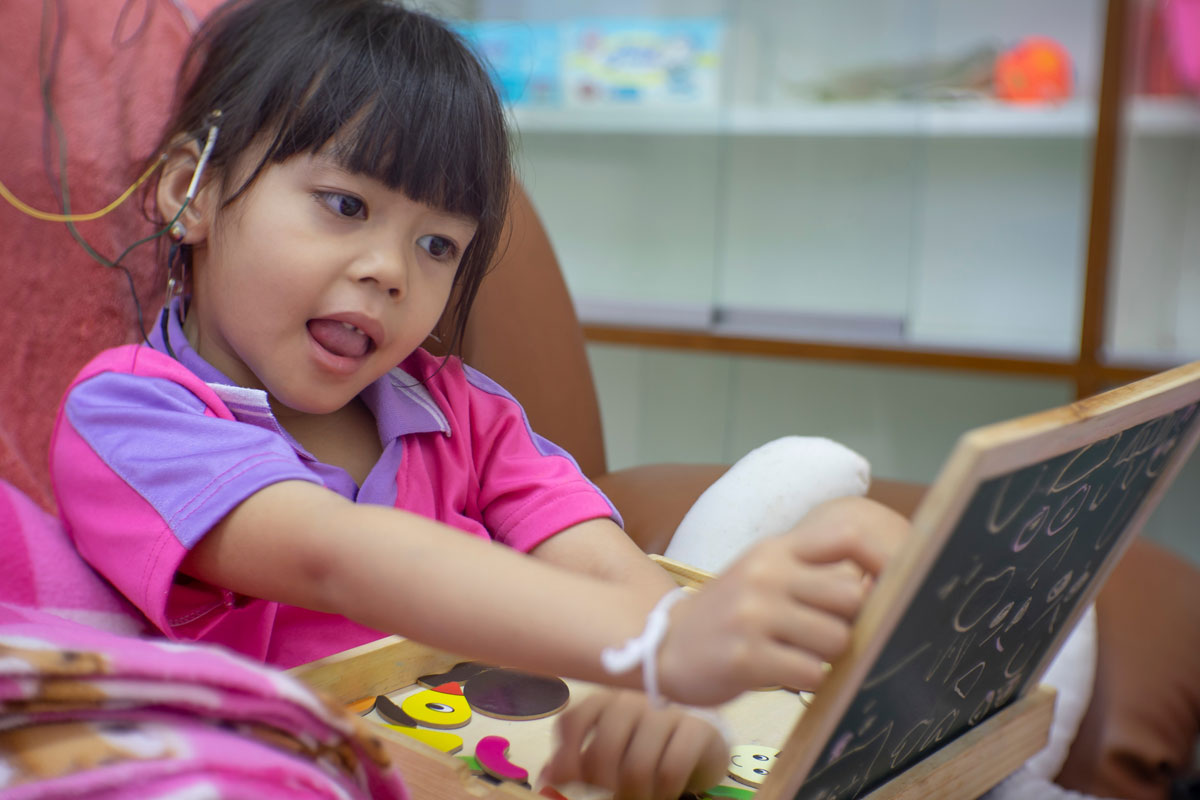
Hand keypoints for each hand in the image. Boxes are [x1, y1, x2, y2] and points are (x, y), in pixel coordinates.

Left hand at [540, 689, 726, 799]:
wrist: (702, 739)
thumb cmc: (646, 743)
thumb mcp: (610, 749)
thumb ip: (578, 761)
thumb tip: (547, 776)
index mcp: (605, 699)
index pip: (573, 722)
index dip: (565, 758)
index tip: (568, 784)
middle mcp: (633, 698)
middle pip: (603, 749)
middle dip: (603, 787)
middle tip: (613, 798)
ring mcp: (667, 711)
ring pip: (636, 766)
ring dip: (634, 796)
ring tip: (638, 798)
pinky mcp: (697, 728)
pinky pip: (671, 770)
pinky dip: (663, 793)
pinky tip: (662, 794)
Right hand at [657, 496, 907, 705]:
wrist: (666, 646)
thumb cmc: (729, 613)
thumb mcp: (765, 574)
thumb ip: (813, 571)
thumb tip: (880, 583)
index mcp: (775, 549)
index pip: (846, 537)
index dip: (882, 559)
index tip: (895, 584)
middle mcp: (766, 574)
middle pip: (852, 596)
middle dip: (851, 622)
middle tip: (829, 633)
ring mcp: (753, 615)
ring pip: (836, 639)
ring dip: (829, 656)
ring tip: (802, 654)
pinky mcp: (746, 657)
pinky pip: (811, 673)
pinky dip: (809, 679)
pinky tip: (786, 672)